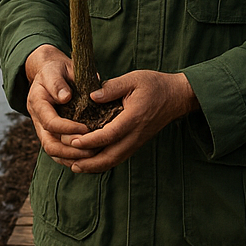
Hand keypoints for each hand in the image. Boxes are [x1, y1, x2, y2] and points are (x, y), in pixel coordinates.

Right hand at [23, 44, 93, 168]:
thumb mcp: (58, 69)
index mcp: (38, 102)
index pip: (50, 122)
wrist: (50, 72)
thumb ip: (59, 83)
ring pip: (53, 151)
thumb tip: (65, 97)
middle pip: (49, 144)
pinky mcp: (51, 133)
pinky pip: (58, 152)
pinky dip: (71, 158)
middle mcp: (38, 118)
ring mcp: (43, 128)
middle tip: (92, 148)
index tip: (87, 128)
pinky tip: (87, 158)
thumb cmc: (57, 69)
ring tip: (93, 155)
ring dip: (72, 157)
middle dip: (71, 150)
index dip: (68, 128)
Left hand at [62, 70, 198, 172]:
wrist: (177, 96)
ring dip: (94, 167)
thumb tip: (91, 96)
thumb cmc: (154, 85)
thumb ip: (112, 87)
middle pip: (111, 156)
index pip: (109, 135)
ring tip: (74, 166)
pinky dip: (103, 164)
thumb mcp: (133, 79)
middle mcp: (136, 134)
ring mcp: (137, 141)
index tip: (72, 140)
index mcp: (134, 118)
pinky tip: (90, 163)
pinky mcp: (136, 143)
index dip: (89, 140)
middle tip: (69, 160)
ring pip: (114, 161)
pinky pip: (118, 158)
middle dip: (88, 161)